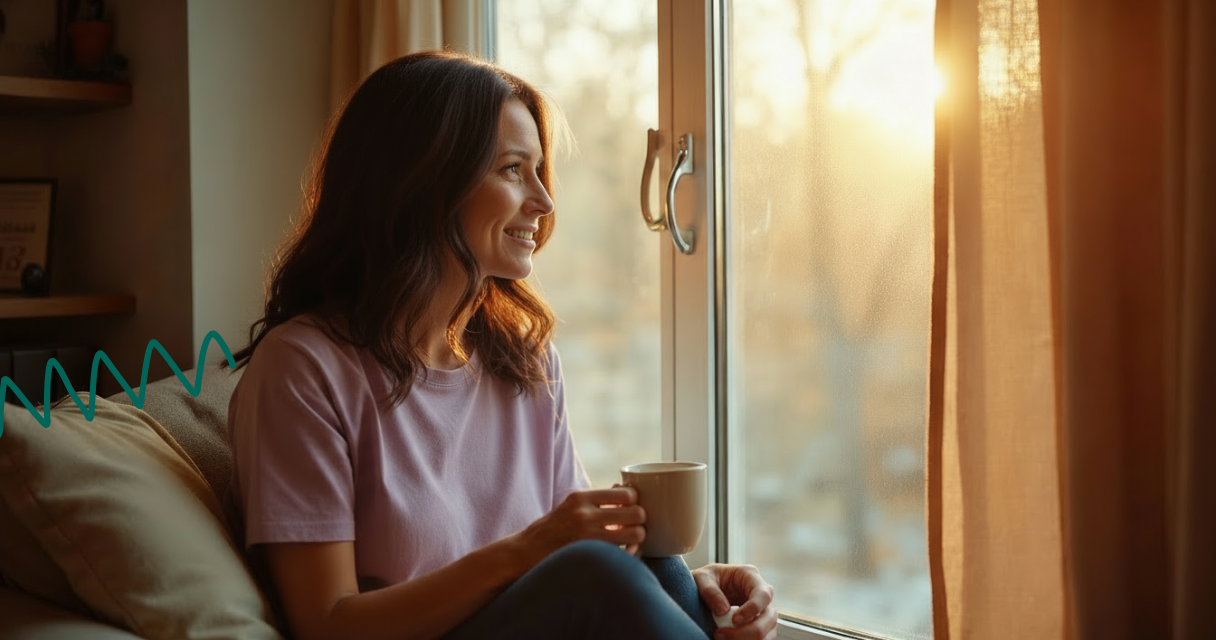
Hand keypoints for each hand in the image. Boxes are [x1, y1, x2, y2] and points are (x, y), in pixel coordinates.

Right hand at [516, 488, 646, 564]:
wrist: (526, 552)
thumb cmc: (553, 527)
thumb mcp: (571, 505)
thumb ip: (597, 498)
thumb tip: (625, 487)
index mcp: (581, 497)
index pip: (626, 494)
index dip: (634, 501)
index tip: (630, 507)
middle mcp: (585, 515)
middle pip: (636, 513)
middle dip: (640, 520)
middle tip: (634, 525)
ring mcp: (588, 537)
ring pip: (636, 535)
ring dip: (638, 538)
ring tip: (631, 540)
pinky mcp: (590, 556)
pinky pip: (625, 554)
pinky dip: (630, 555)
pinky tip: (625, 554)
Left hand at [692, 563, 776, 639]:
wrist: (699, 590)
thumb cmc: (704, 579)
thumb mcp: (701, 578)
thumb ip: (709, 590)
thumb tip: (723, 610)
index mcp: (750, 576)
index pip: (763, 594)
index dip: (752, 609)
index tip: (734, 620)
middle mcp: (760, 595)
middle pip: (769, 617)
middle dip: (749, 631)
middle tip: (721, 634)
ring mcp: (761, 612)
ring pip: (767, 632)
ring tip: (722, 638)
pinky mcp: (757, 626)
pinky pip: (761, 639)